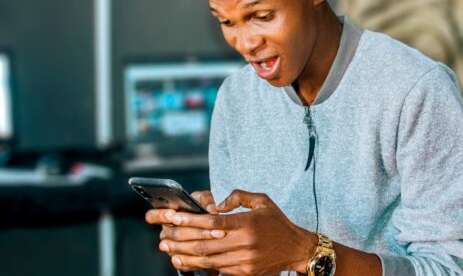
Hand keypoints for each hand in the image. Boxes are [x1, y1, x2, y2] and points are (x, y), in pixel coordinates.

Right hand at [145, 190, 222, 274]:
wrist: (211, 230)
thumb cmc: (203, 212)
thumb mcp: (203, 199)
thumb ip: (205, 199)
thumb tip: (209, 209)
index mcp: (167, 216)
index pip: (152, 216)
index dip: (160, 215)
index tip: (172, 213)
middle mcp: (167, 232)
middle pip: (173, 233)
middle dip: (194, 229)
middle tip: (210, 224)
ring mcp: (171, 247)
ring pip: (180, 247)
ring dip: (201, 240)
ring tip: (217, 234)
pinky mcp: (180, 260)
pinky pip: (184, 261)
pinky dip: (198, 256)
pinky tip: (210, 251)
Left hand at [161, 189, 316, 275]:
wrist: (296, 249)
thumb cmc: (277, 223)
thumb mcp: (262, 201)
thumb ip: (239, 197)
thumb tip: (218, 204)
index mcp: (247, 223)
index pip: (212, 222)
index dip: (190, 220)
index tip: (173, 218)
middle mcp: (244, 243)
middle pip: (204, 243)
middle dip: (180, 240)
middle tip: (163, 237)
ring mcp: (243, 260)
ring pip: (207, 260)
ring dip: (185, 255)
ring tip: (168, 250)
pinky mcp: (244, 273)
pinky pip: (217, 270)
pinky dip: (198, 267)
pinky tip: (185, 262)